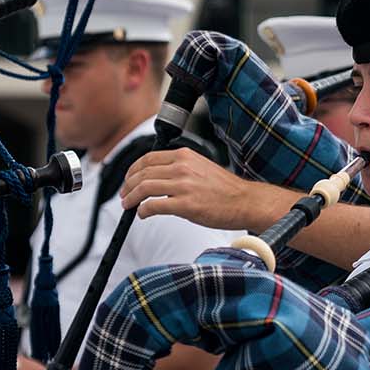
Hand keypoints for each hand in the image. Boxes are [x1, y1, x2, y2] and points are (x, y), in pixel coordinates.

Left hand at [121, 148, 262, 229]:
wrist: (245, 201)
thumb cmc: (226, 189)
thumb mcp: (200, 167)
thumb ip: (180, 168)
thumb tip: (158, 178)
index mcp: (184, 155)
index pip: (148, 158)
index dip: (133, 170)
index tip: (129, 179)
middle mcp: (182, 167)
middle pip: (142, 173)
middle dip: (128, 185)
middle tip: (124, 195)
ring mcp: (183, 186)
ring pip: (144, 188)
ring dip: (131, 198)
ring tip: (128, 205)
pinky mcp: (185, 205)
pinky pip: (153, 206)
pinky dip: (143, 210)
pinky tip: (142, 214)